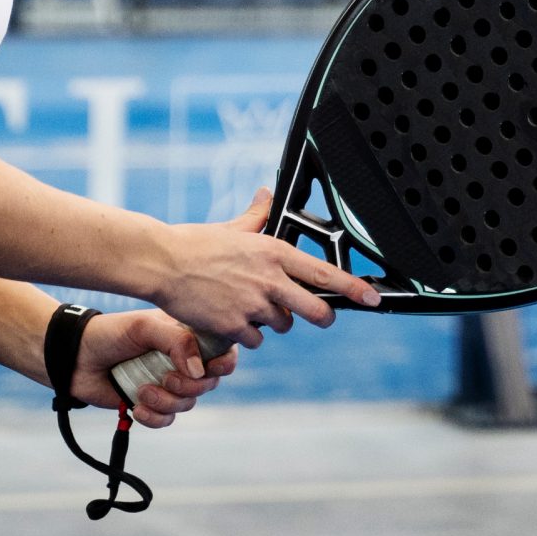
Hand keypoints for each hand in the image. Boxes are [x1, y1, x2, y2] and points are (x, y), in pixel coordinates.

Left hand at [70, 309, 236, 427]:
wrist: (75, 358)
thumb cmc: (110, 333)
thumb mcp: (144, 327)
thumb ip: (177, 342)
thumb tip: (201, 371)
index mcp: (186, 336)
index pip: (222, 350)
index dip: (224, 363)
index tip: (209, 368)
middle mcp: (181, 360)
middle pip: (209, 383)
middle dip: (189, 386)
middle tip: (165, 378)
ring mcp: (167, 383)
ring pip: (188, 404)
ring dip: (166, 402)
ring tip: (141, 391)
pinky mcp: (151, 404)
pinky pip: (167, 420)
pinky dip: (154, 418)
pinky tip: (137, 407)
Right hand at [150, 188, 381, 347]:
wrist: (163, 263)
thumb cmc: (195, 243)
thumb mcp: (233, 227)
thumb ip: (256, 216)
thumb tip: (266, 195)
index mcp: (274, 252)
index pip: (324, 273)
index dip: (354, 287)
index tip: (373, 298)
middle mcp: (270, 280)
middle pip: (316, 310)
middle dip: (323, 316)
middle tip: (322, 316)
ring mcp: (253, 305)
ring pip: (282, 325)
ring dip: (274, 321)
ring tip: (251, 306)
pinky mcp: (235, 326)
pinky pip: (255, 340)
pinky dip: (247, 335)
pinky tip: (232, 319)